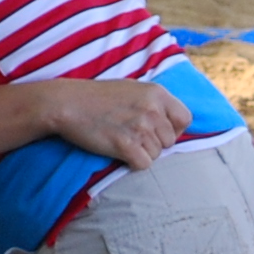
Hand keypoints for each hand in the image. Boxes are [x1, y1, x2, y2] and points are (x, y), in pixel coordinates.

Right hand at [35, 77, 191, 168]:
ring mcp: (140, 128)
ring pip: (156, 155)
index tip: (158, 131)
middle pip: (170, 141)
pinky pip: (143, 165)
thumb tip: (172, 123)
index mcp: (157, 93)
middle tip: (133, 137)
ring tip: (122, 140)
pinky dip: (132, 163)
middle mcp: (152, 110)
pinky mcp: (126, 145)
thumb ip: (155, 102)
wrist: (68, 103)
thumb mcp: (134, 89)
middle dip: (154, 143)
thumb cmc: (99, 97)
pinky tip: (118, 151)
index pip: (185, 119)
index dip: (174, 129)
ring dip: (141, 153)